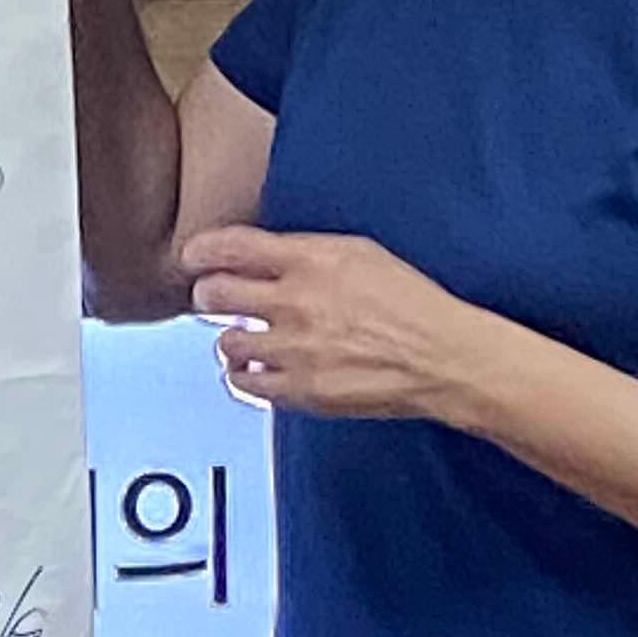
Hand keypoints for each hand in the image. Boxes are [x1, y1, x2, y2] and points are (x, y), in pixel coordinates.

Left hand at [182, 226, 491, 421]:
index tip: (194, 257)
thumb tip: (263, 255)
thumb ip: (306, 252)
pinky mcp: (300, 390)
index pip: (230, 246)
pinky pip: (245, 384)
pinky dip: (247, 375)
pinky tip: (261, 368)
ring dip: (231, 339)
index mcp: (312, 260)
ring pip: (225, 343)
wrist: (443, 357)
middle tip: (213, 298)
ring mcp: (295, 350)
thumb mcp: (361, 254)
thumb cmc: (412, 304)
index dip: (201, 251)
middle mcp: (295, 302)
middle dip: (207, 295)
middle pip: (214, 295)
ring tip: (246, 338)